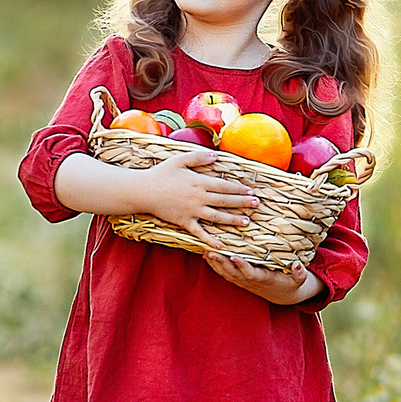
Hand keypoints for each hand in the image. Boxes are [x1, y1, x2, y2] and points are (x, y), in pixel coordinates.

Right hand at [135, 150, 257, 235]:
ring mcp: (192, 211)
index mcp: (199, 182)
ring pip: (217, 217)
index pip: (224, 186)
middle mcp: (199, 198)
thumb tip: (216, 156)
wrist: (143, 191)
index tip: (250, 191)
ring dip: (233, 220)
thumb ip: (199, 157)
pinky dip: (211, 239)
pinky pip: (200, 232)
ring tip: (247, 222)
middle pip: (225, 201)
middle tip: (256, 204)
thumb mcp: (179, 160)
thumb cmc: (160, 173)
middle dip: (242, 203)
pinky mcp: (184, 222)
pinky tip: (222, 245)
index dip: (238, 189)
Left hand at [202, 251, 323, 304]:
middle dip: (220, 262)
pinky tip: (205, 255)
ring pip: (225, 272)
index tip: (234, 256)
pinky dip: (214, 265)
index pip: (249, 272)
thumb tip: (297, 265)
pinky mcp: (239, 279)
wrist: (282, 295)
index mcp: (263, 278)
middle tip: (209, 250)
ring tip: (204, 249)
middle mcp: (249, 280)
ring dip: (214, 262)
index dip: (241, 265)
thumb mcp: (299, 281)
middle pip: (232, 272)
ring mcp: (242, 281)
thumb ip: (299, 274)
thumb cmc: (290, 284)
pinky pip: (224, 272)